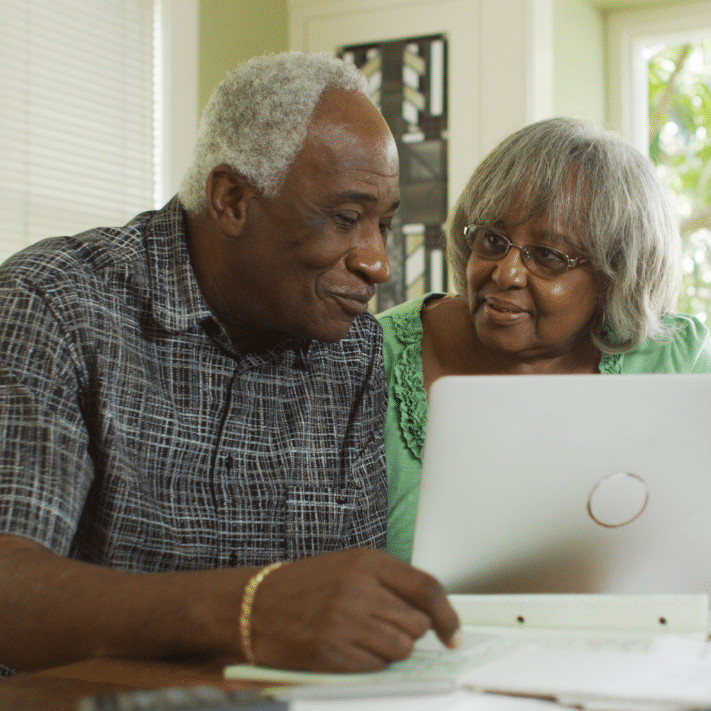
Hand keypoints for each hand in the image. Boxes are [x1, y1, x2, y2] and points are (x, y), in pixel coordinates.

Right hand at [249, 548, 459, 671]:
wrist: (255, 605)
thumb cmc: (306, 584)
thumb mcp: (349, 566)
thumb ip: (388, 582)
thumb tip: (431, 613)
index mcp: (366, 561)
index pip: (426, 588)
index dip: (447, 615)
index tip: (454, 634)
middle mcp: (358, 589)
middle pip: (417, 624)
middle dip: (408, 631)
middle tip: (383, 626)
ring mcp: (344, 622)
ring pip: (401, 649)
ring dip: (391, 650)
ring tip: (364, 637)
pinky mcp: (332, 653)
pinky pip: (376, 668)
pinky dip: (370, 664)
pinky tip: (348, 649)